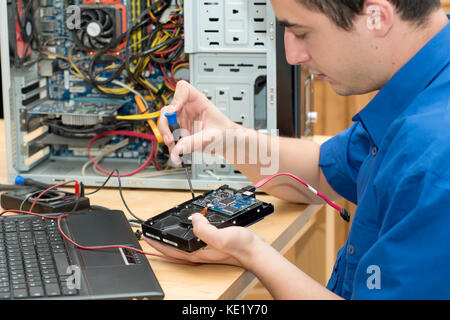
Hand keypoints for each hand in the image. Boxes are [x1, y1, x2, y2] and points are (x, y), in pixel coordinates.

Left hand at [143, 213, 261, 266]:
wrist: (256, 251)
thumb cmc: (241, 248)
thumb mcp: (220, 236)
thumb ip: (204, 229)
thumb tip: (194, 218)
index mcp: (197, 252)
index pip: (170, 250)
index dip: (156, 243)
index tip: (145, 235)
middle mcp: (199, 251)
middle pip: (174, 248)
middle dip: (161, 241)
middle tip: (150, 233)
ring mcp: (205, 248)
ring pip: (183, 242)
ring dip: (173, 236)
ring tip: (165, 229)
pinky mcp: (212, 243)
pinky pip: (194, 237)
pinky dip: (188, 231)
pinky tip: (191, 225)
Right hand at [159, 80, 237, 165]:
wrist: (226, 142)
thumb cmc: (224, 132)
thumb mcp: (211, 136)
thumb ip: (193, 142)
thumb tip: (178, 148)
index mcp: (198, 101)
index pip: (183, 89)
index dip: (177, 97)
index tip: (174, 110)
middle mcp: (187, 109)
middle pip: (167, 110)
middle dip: (165, 125)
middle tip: (170, 139)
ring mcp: (181, 120)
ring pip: (165, 125)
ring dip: (167, 138)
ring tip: (176, 150)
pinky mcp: (179, 131)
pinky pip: (170, 137)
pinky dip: (172, 147)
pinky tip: (178, 153)